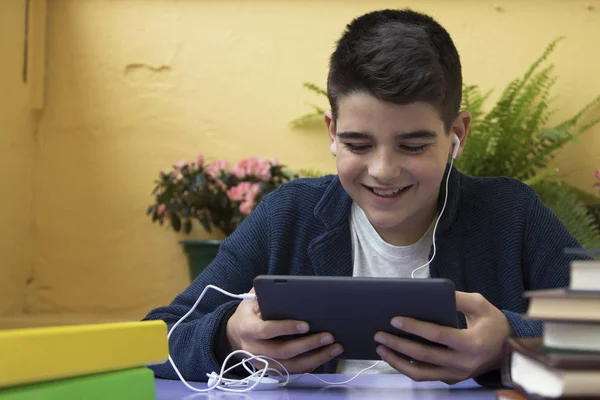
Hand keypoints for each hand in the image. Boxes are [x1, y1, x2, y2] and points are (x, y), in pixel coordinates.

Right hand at [226, 288, 343, 373]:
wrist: (234, 335)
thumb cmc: (249, 314)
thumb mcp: (250, 301)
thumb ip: (265, 294)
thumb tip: (287, 288)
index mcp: (248, 329)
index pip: (267, 330)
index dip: (286, 328)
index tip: (306, 324)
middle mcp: (254, 350)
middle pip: (283, 352)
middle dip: (309, 345)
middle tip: (329, 336)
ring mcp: (263, 363)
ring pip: (292, 366)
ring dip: (316, 358)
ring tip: (335, 348)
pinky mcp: (272, 370)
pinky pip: (294, 371)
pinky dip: (312, 365)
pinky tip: (326, 355)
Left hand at [374, 291, 511, 383]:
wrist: (508, 351)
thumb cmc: (493, 324)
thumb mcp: (480, 305)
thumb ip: (457, 298)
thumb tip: (431, 291)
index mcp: (472, 344)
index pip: (437, 336)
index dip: (414, 328)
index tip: (394, 319)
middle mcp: (463, 363)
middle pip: (423, 356)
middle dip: (398, 344)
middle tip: (379, 334)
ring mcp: (456, 375)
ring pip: (420, 373)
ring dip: (397, 361)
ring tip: (381, 347)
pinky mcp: (451, 379)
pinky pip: (425, 376)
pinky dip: (406, 367)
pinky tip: (393, 355)